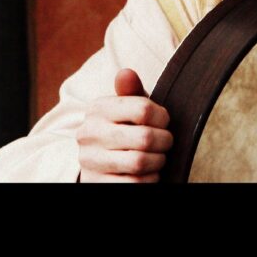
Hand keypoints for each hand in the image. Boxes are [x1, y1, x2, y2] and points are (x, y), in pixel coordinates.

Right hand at [76, 68, 172, 182]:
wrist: (96, 161)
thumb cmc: (120, 129)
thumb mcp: (124, 108)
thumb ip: (129, 91)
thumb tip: (127, 73)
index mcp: (98, 109)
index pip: (143, 109)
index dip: (162, 117)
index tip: (163, 121)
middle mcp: (89, 133)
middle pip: (144, 138)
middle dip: (164, 141)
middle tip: (166, 142)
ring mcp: (90, 160)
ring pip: (139, 162)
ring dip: (158, 161)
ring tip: (158, 157)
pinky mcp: (96, 183)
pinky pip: (135, 183)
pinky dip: (150, 179)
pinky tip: (149, 172)